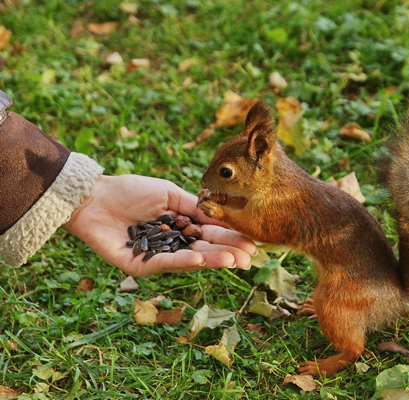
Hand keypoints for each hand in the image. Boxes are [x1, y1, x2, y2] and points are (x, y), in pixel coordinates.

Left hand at [62, 174, 256, 276]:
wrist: (94, 197)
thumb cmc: (131, 190)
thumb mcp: (169, 193)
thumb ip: (194, 206)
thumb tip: (222, 218)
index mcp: (181, 227)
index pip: (210, 235)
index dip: (230, 239)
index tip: (252, 245)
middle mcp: (172, 244)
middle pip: (204, 251)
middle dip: (227, 254)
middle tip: (249, 259)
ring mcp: (157, 257)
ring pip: (188, 260)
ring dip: (211, 261)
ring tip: (233, 261)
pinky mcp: (139, 265)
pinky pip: (164, 263)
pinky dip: (182, 262)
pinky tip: (201, 260)